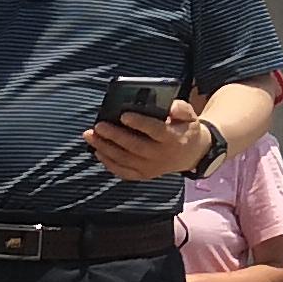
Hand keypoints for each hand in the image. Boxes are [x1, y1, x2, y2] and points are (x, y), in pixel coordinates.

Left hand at [84, 96, 204, 182]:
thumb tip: (170, 106)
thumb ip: (181, 108)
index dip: (140, 123)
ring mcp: (151, 168)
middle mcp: (161, 156)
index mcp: (173, 139)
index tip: (124, 115)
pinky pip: (123, 172)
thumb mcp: (190, 115)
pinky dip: (109, 164)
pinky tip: (97, 152)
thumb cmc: (185, 129)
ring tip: (91, 136)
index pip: (156, 131)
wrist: (191, 154)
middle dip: (114, 136)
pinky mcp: (144, 175)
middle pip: (135, 147)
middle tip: (98, 126)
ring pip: (125, 160)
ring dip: (105, 148)